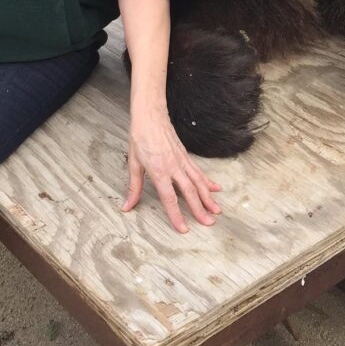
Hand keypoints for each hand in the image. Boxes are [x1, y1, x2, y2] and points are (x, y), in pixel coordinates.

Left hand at [123, 109, 221, 232]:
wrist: (150, 116)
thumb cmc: (140, 138)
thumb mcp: (133, 164)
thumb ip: (133, 187)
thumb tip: (127, 206)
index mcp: (159, 171)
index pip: (169, 198)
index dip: (177, 215)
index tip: (184, 228)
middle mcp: (173, 167)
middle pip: (189, 192)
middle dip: (200, 209)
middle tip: (210, 222)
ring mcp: (182, 161)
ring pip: (198, 182)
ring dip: (208, 197)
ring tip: (217, 210)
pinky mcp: (186, 156)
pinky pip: (198, 171)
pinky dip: (208, 181)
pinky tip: (216, 189)